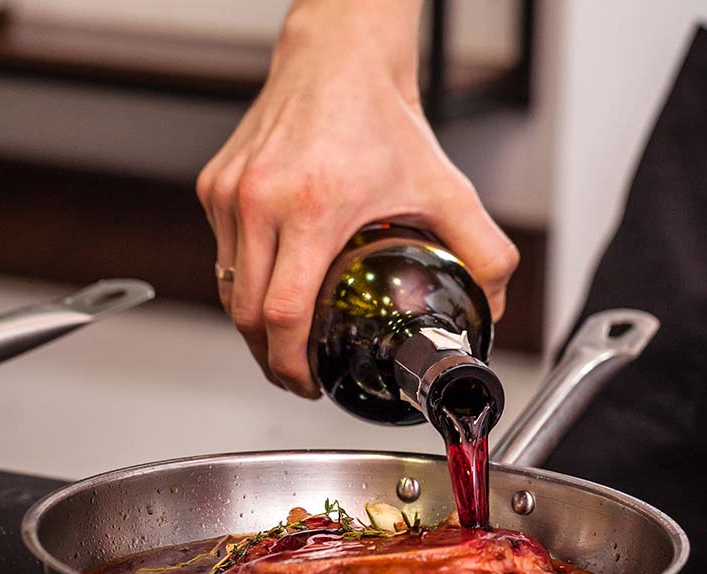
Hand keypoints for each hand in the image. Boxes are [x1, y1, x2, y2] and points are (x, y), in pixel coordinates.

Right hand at [196, 0, 518, 397]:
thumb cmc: (381, 119)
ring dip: (254, 324)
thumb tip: (491, 305)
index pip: (282, 312)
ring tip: (286, 340)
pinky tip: (274, 287)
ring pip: (228, 287)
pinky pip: (224, 254)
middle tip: (299, 373)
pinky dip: (245, 281)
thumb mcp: (446, 189)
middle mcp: (260, 200)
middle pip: (246, 313)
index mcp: (312, 207)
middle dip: (270, 357)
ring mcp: (229, 193)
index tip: (308, 381)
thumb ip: (483, 251)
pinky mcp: (215, 185)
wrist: (338, 61)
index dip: (291, 363)